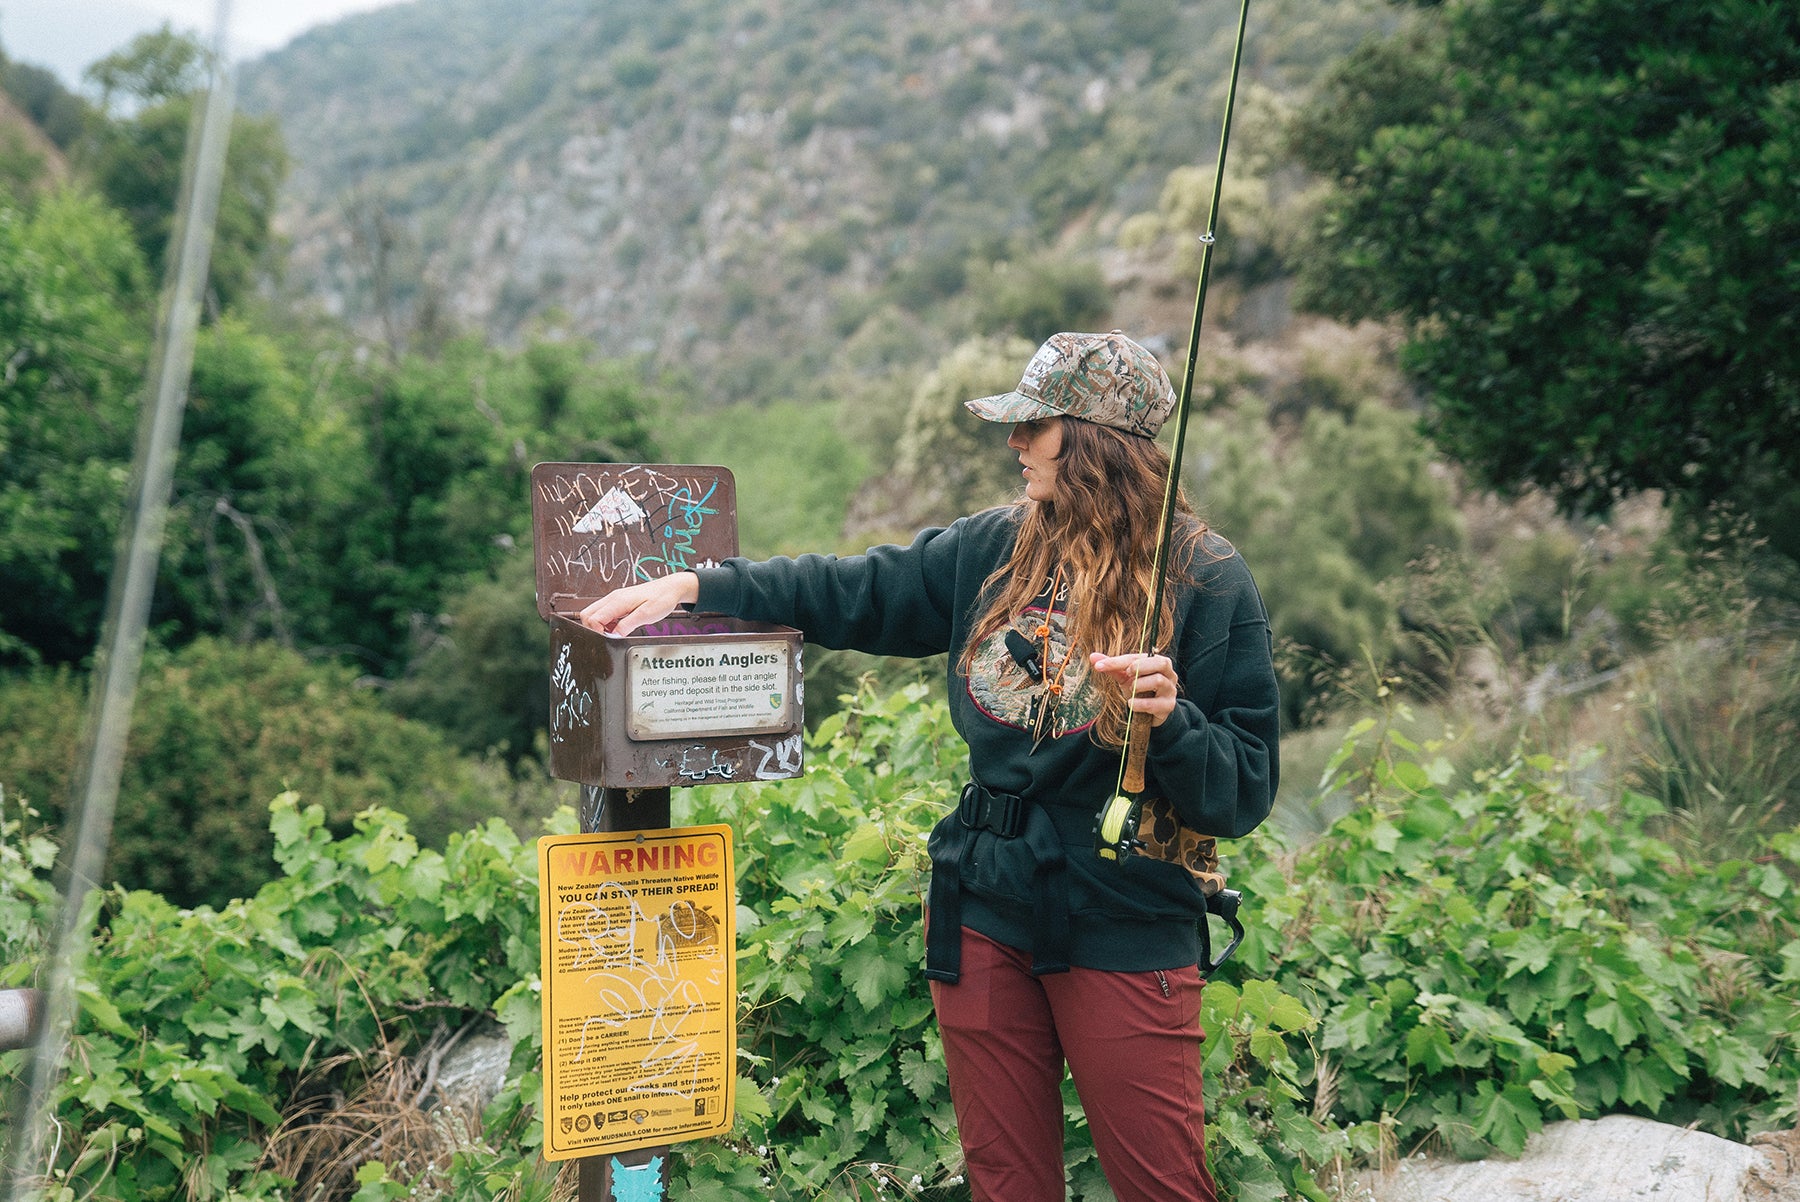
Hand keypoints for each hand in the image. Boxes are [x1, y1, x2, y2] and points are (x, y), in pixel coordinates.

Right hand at [579, 572, 699, 635]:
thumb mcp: (646, 615)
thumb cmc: (661, 599)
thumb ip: (627, 626)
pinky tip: (617, 628)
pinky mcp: (618, 602)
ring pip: (594, 614)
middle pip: (587, 615)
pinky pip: (603, 613)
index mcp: (617, 601)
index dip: (596, 632)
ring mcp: (614, 599)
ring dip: (599, 626)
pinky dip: (605, 623)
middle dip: (593, 629)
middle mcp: (612, 598)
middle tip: (608, 638)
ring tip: (614, 633)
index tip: (607, 640)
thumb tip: (613, 636)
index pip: (593, 618)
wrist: (670, 588)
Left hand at [1088, 650, 1178, 726]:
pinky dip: (1140, 703)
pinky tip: (1131, 703)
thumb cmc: (1140, 689)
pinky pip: (1155, 703)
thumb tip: (1092, 656)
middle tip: (1127, 674)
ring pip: (1157, 681)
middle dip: (1140, 667)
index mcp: (1158, 662)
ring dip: (1139, 685)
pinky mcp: (1168, 706)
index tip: (1099, 666)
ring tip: (1131, 690)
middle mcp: (1168, 674)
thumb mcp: (1125, 677)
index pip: (1138, 657)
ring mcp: (1170, 690)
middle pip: (1160, 663)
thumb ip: (1112, 667)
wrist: (1151, 713)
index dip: (1118, 661)